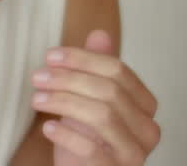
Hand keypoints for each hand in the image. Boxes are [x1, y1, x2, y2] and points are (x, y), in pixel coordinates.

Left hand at [32, 30, 160, 164]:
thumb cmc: (88, 141)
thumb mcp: (90, 101)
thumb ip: (98, 70)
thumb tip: (99, 33)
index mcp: (146, 105)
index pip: (118, 70)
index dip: (83, 59)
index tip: (51, 56)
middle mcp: (148, 129)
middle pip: (110, 90)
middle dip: (70, 79)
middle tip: (38, 76)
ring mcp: (134, 153)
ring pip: (102, 115)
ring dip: (64, 102)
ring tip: (37, 98)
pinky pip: (90, 148)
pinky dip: (66, 135)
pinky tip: (47, 127)